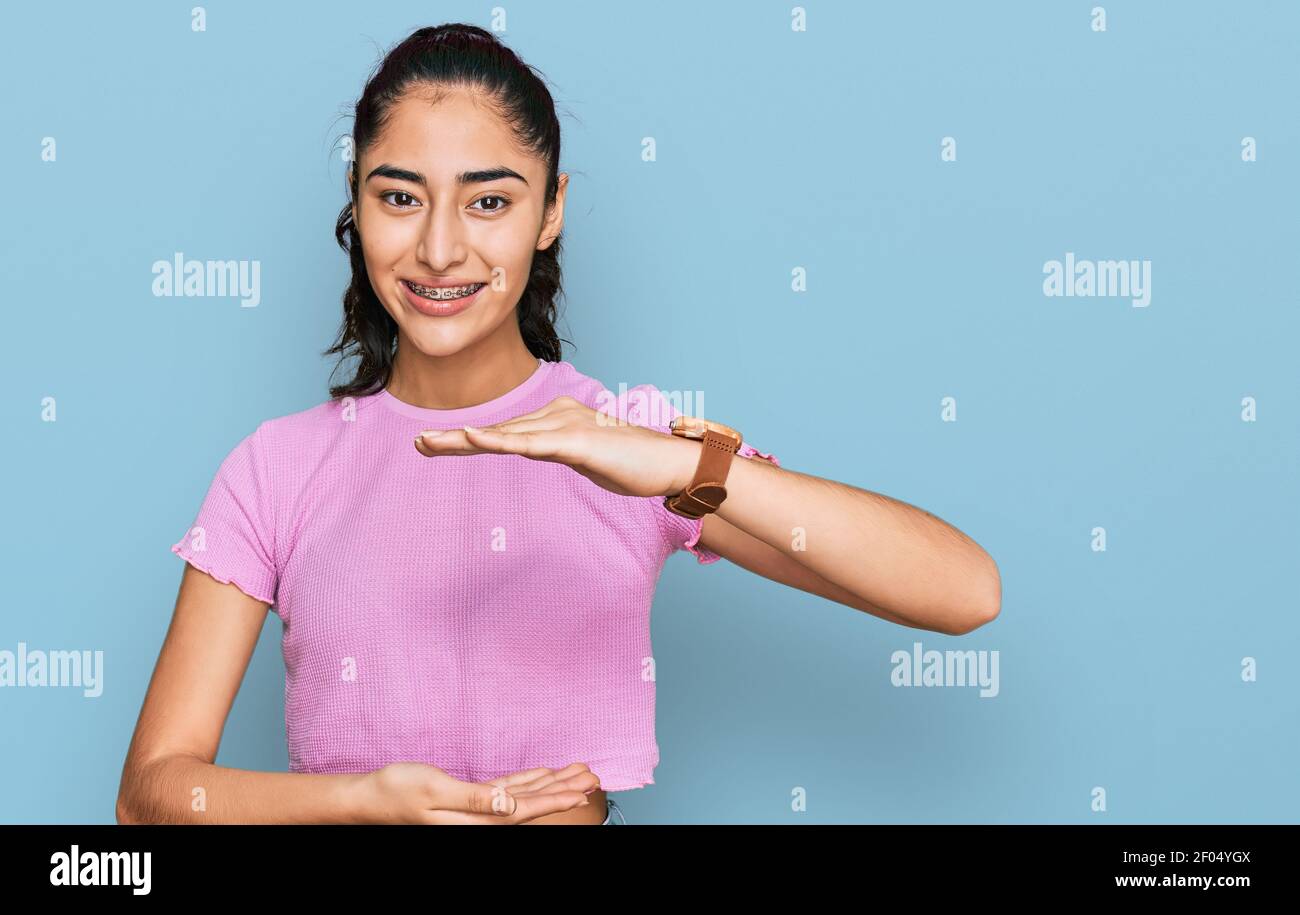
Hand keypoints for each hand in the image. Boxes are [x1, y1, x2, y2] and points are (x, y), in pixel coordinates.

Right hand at [357, 761, 599, 824]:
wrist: (370, 796)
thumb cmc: (397, 792)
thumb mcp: (436, 791)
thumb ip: (476, 800)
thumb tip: (510, 807)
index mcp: (476, 820)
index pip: (524, 811)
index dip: (555, 800)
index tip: (582, 792)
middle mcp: (481, 819)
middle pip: (531, 804)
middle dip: (562, 789)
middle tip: (593, 776)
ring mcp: (476, 809)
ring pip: (522, 795)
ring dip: (550, 783)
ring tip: (577, 773)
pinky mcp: (469, 799)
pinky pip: (506, 789)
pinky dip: (526, 780)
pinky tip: (542, 773)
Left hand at [412, 395, 696, 497]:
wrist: (669, 463)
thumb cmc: (632, 463)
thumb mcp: (584, 458)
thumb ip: (558, 450)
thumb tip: (535, 452)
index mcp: (556, 419)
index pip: (503, 433)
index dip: (465, 439)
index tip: (433, 444)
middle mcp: (555, 415)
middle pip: (497, 431)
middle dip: (454, 438)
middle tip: (417, 444)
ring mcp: (565, 426)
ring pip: (505, 435)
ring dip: (464, 439)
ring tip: (428, 443)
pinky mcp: (575, 442)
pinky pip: (530, 443)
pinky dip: (498, 441)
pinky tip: (471, 438)